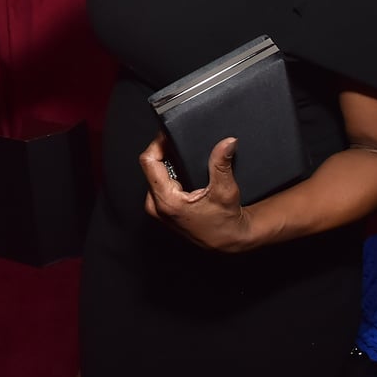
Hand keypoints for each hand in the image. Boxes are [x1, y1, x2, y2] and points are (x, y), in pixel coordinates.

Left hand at [139, 133, 252, 252]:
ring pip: (153, 174)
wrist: (228, 241)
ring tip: (181, 158)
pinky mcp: (161, 209)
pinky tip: (181, 172)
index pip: (148, 162)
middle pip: (150, 167)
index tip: (168, 135)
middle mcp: (156, 206)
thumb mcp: (225, 191)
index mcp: (166, 201)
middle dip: (163, 153)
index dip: (157, 144)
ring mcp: (157, 209)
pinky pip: (157, 183)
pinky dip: (168, 174)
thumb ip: (222, 163)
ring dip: (166, 163)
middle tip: (178, 145)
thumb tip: (227, 142)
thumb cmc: (226, 222)